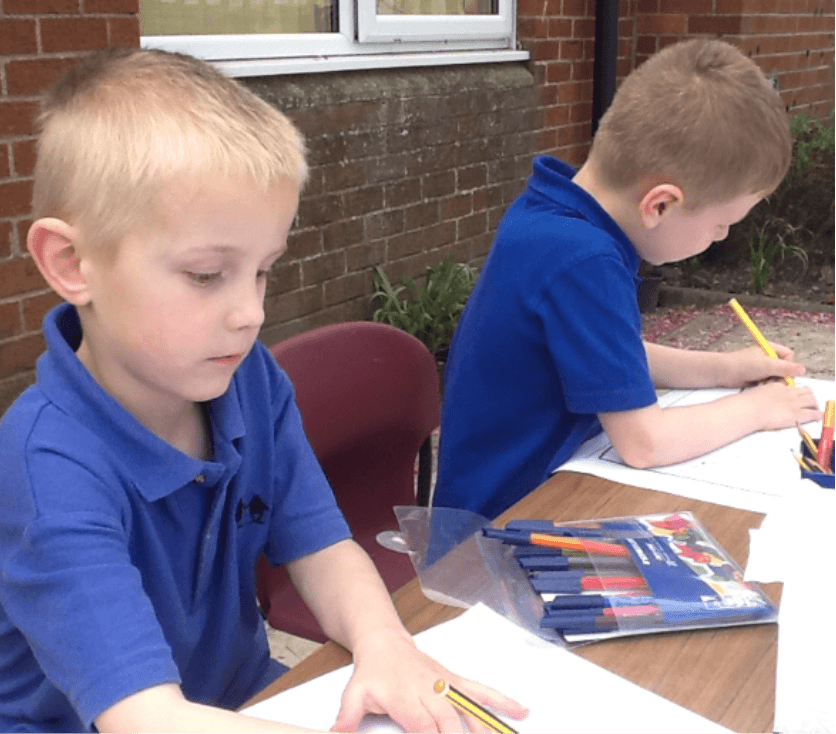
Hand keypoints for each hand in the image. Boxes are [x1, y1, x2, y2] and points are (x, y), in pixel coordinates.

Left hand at [330, 630, 527, 732]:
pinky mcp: (455, 681)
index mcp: (406, 699)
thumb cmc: (371, 672)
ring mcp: (446, 685)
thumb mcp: (353, 694)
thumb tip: (335, 733)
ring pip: (471, 709)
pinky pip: (480, 691)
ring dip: (488, 727)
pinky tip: (520, 711)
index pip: (424, 728)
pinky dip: (501, 701)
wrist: (384, 642)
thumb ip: (346, 718)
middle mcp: (430, 692)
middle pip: (451, 723)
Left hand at [724, 343, 805, 387]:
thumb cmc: (743, 364)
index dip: (790, 365)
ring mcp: (762, 366)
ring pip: (777, 376)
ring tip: (764, 383)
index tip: (785, 373)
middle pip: (785, 367)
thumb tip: (802, 370)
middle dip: (781, 376)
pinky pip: (769, 381)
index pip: (789, 356)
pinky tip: (760, 386)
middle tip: (774, 380)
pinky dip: (767, 385)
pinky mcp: (757, 376)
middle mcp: (767, 357)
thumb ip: (786, 368)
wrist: (724, 372)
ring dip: (773, 381)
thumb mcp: (768, 365)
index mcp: (770, 348)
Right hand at [745, 380, 821, 430]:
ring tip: (813, 410)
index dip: (796, 392)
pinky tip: (818, 416)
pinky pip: (813, 413)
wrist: (749, 409)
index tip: (795, 396)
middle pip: (806, 391)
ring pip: (812, 400)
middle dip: (809, 396)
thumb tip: (763, 396)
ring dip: (814, 405)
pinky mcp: (797, 413)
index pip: (792, 387)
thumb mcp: (756, 392)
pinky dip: (818, 415)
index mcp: (777, 386)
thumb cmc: (747, 403)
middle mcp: (788, 393)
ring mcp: (794, 403)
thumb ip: (763, 392)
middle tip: (808, 403)